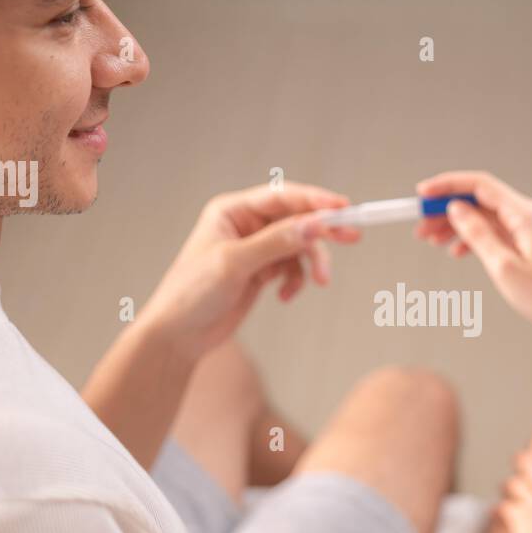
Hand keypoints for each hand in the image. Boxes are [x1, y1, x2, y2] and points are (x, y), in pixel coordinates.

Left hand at [141, 181, 360, 359]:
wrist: (179, 336)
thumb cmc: (192, 294)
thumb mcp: (235, 264)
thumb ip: (275, 243)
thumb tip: (313, 225)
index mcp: (231, 211)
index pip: (281, 197)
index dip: (313, 200)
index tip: (342, 207)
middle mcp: (245, 225)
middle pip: (295, 219)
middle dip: (322, 231)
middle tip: (352, 236)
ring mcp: (255, 249)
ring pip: (298, 246)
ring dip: (311, 263)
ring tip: (320, 282)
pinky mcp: (261, 272)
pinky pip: (292, 268)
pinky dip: (296, 280)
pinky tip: (286, 296)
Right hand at [413, 170, 531, 340]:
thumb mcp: (504, 268)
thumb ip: (478, 235)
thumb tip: (456, 209)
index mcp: (525, 215)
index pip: (479, 185)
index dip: (447, 186)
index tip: (421, 194)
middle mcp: (529, 215)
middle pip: (480, 201)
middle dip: (446, 210)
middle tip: (419, 226)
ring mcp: (531, 229)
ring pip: (486, 217)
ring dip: (457, 225)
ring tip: (431, 240)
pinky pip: (497, 232)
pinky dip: (474, 237)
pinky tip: (457, 251)